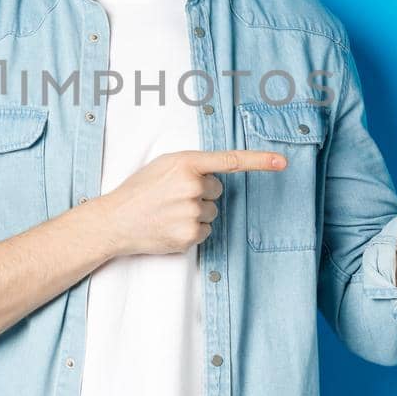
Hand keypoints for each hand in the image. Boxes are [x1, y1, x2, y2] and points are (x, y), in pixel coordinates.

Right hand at [96, 149, 286, 256]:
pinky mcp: (190, 235)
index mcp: (185, 162)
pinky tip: (170, 227)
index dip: (260, 161)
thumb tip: (215, 178)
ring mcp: (191, 211)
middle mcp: (192, 185)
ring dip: (196, 213)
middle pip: (217, 190)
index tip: (282, 161)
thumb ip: (191, 166)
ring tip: (168, 213)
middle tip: (172, 198)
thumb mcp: (162, 166)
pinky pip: (206, 231)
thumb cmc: (138, 191)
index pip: (230, 160)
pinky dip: (192, 231)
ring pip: (212, 212)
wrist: (114, 221)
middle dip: (200, 194)